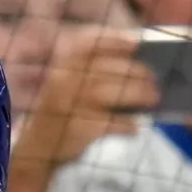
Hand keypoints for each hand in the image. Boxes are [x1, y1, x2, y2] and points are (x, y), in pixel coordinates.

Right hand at [19, 26, 155, 169]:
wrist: (37, 150)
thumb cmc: (64, 112)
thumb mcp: (69, 85)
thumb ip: (95, 71)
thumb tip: (140, 65)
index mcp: (62, 64)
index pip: (91, 44)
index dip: (116, 41)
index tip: (137, 43)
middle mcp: (63, 80)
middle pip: (108, 68)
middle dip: (137, 72)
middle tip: (154, 79)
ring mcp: (69, 103)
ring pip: (112, 92)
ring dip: (138, 94)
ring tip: (153, 98)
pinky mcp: (76, 127)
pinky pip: (110, 122)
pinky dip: (127, 124)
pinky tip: (135, 127)